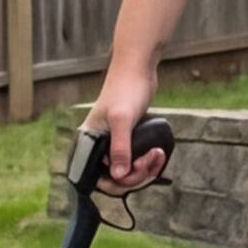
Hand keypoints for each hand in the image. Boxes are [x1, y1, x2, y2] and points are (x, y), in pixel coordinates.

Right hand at [91, 62, 168, 188]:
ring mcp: (114, 141)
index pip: (99, 176)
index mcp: (90, 140)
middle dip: (136, 173)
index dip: (119, 180)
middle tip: (150, 158)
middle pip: (116, 177)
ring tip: (157, 154)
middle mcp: (99, 144)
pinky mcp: (128, 137)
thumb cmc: (126, 88)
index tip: (136, 169)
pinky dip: (147, 161)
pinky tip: (156, 152)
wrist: (138, 68)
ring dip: (145, 169)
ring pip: (128, 170)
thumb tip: (119, 176)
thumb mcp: (123, 119)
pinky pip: (135, 159)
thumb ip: (120, 149)